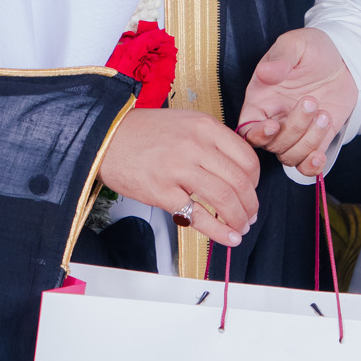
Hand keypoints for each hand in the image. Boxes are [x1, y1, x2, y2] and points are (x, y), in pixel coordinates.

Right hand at [99, 108, 260, 248]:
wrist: (105, 138)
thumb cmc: (143, 133)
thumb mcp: (184, 123)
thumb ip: (211, 142)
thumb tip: (236, 171)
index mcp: (204, 126)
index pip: (247, 157)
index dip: (256, 180)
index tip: (253, 190)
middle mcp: (195, 145)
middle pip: (240, 181)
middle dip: (251, 204)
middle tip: (250, 215)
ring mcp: (177, 168)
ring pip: (225, 199)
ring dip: (239, 219)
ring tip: (240, 228)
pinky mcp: (161, 191)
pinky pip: (198, 216)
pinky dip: (219, 231)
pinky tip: (227, 237)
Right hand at [236, 28, 358, 176]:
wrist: (341, 60)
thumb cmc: (311, 50)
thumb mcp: (296, 45)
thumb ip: (281, 58)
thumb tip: (265, 73)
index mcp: (260, 100)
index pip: (246, 128)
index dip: (257, 133)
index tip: (274, 124)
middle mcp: (274, 120)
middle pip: (272, 144)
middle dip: (295, 128)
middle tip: (312, 101)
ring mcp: (294, 133)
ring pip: (290, 156)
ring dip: (309, 141)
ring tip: (324, 114)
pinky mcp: (315, 140)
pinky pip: (306, 165)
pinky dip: (312, 167)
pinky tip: (320, 155)